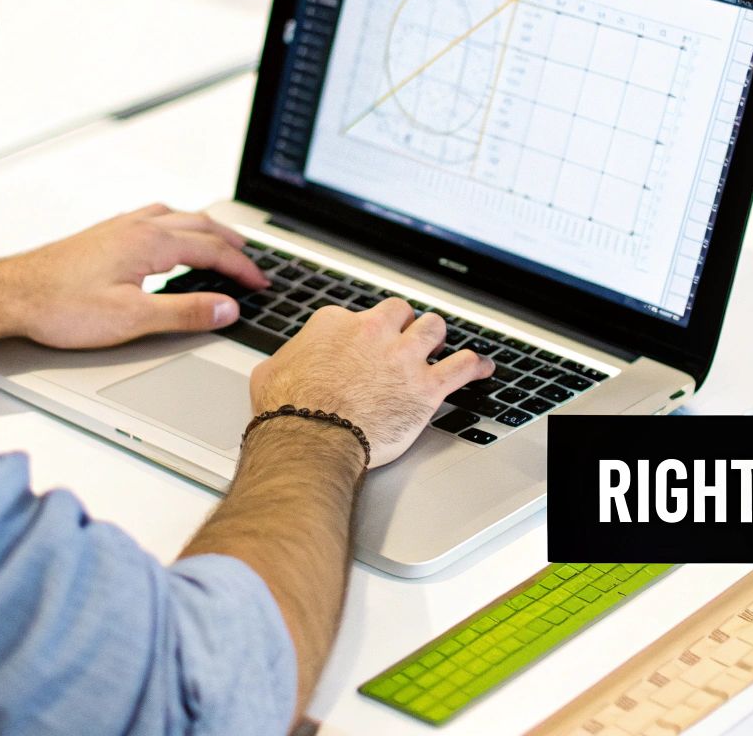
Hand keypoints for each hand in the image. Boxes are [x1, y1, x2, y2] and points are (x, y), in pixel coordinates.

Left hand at [0, 203, 268, 348]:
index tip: (260, 283)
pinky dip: (176, 225)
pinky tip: (168, 237)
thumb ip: (184, 312)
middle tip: (252, 262)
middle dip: (231, 244)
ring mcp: (118, 227)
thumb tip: (226, 308)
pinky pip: (153, 218)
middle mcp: (136, 227)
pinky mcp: (103, 235)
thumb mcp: (132, 319)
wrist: (11, 294)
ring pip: (176, 216)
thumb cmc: (61, 306)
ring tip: (221, 242)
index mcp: (150, 242)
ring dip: (205, 229)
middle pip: (199, 225)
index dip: (242, 269)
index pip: (212, 251)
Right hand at [249, 298, 493, 467]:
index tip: (365, 347)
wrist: (309, 440)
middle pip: (400, 313)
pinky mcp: (425, 386)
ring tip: (438, 347)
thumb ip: (288, 359)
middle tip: (404, 340)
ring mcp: (402, 357)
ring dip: (436, 337)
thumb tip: (286, 363)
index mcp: (336, 323)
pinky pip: (463, 366)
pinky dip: (475, 366)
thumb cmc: (289, 412)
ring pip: (434, 328)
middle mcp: (372, 332)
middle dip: (404, 325)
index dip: (364, 334)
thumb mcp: (271, 372)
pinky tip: (481, 367)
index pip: (359, 316)